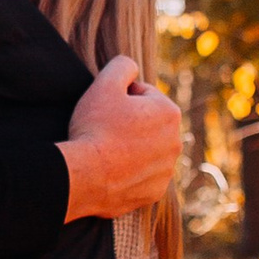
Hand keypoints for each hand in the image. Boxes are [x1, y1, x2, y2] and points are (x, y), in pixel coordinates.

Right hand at [60, 57, 183, 220]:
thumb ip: (122, 66)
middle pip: (146, 124)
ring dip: (130, 148)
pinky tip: (110, 171)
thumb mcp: (104, 84)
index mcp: (169, 113)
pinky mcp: (153, 192)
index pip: (143, 95)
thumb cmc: (95, 128)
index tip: (105, 110)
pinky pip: (141, 176)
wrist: (83, 176)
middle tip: (103, 130)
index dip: (120, 98)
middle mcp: (175, 143)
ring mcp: (166, 171)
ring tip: (105, 151)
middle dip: (129, 124)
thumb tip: (131, 67)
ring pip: (145, 151)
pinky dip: (128, 173)